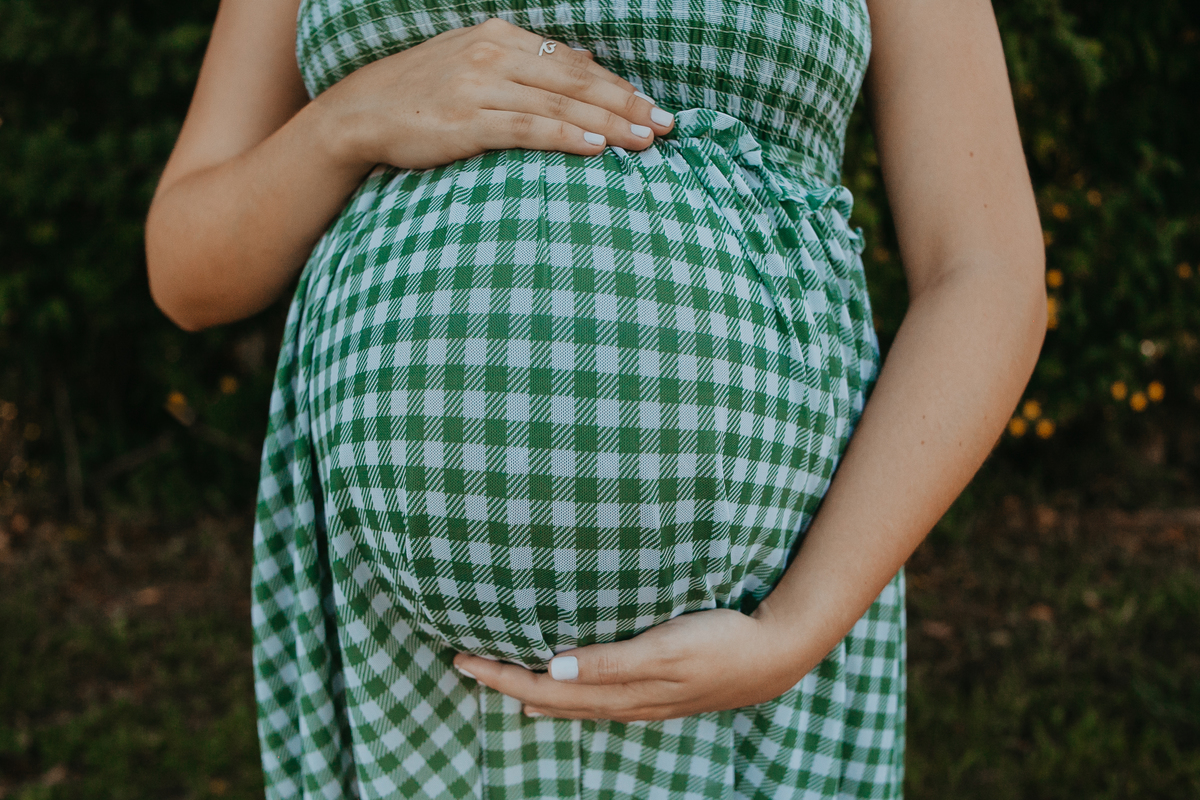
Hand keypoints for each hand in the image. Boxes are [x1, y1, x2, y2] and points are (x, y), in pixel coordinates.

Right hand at [314, 17, 674, 170]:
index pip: (574, 63)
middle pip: (575, 81)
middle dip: (626, 104)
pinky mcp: (465, 120)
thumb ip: (531, 63)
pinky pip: (527, 129)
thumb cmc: (422, 94)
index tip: (653, 107)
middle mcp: (493, 54)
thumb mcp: (477, 63)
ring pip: (559, 105)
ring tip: (644, 142)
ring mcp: (479, 85)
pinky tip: (596, 148)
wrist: (360, 113)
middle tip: (665, 126)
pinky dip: (566, 138)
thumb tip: (586, 63)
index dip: (618, 87)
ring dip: (607, 124)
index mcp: (500, 36)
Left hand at [452, 605, 815, 721]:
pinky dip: (574, 696)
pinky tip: (572, 689)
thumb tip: (554, 668)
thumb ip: (609, 662)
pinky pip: (601, 700)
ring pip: (577, 704)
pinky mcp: (659, 692)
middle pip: (554, 700)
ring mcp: (644, 701)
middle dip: (509, 685)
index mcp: (621, 691)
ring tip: (509, 685)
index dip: (503, 676)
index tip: (464, 660)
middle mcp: (626, 701)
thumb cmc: (721, 644)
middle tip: (468, 666)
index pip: (546, 688)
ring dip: (539, 694)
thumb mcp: (665, 649)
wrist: (776, 655)